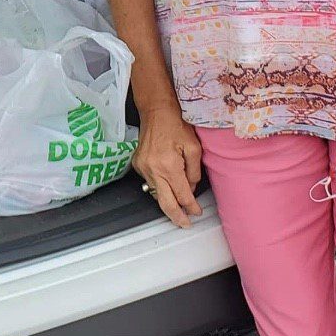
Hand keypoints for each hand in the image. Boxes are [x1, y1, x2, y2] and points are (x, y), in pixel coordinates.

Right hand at [132, 107, 202, 228]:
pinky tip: (168, 189)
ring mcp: (143, 167)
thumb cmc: (176, 124)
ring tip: (179, 211)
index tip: (197, 212)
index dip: (191, 206)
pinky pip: (150, 183)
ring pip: (156, 194)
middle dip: (177, 216)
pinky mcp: (137, 164)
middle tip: (185, 224)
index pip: (182, 195)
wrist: (156, 111)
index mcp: (168, 165)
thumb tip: (191, 188)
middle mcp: (153, 169)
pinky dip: (160, 188)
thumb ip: (194, 171)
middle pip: (165, 202)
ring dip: (168, 203)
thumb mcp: (194, 147)